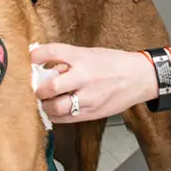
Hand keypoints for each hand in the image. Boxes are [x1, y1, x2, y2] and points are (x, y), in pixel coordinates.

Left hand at [31, 43, 157, 121]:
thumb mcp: (91, 54)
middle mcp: (85, 77)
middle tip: (37, 89)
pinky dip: (56, 116)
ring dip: (45, 106)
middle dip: (39, 89)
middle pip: (51, 86)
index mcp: (83, 58)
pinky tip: (54, 111)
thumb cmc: (115, 63)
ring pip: (56, 107)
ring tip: (45, 102)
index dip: (37, 55)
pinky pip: (66, 119)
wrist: (140, 78)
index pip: (54, 52)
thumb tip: (47, 69)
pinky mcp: (92, 113)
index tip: (31, 58)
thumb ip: (69, 62)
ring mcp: (89, 98)